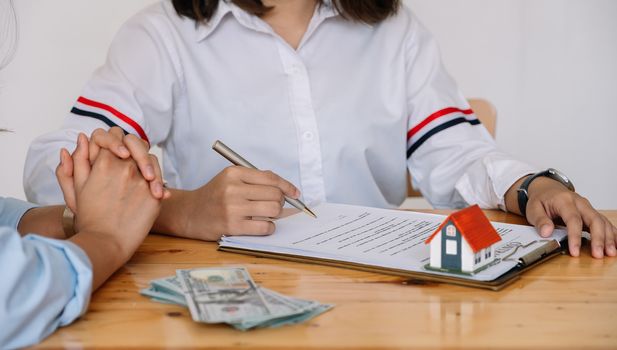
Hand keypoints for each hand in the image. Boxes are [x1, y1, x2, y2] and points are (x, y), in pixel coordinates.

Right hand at [56, 133, 161, 253]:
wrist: (105, 242)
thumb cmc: (89, 215)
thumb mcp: (78, 186)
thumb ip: (80, 160)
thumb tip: (84, 137)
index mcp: (105, 162)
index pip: (113, 135)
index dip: (115, 139)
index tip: (116, 150)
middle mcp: (125, 167)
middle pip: (137, 144)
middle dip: (135, 148)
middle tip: (133, 160)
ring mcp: (142, 180)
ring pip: (151, 160)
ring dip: (147, 165)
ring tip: (144, 178)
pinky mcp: (155, 195)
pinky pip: (160, 180)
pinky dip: (156, 183)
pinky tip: (152, 191)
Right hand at [176, 166, 300, 240]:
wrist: (190, 213)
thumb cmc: (214, 196)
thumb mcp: (230, 179)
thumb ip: (254, 179)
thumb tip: (284, 187)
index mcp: (234, 173)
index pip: (270, 178)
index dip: (287, 186)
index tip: (295, 193)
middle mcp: (233, 188)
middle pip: (274, 194)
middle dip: (280, 201)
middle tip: (274, 205)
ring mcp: (232, 208)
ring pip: (273, 210)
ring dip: (275, 214)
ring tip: (266, 215)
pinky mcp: (232, 226)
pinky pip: (264, 226)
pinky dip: (269, 227)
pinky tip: (262, 225)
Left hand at [523, 177, 616, 257]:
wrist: (547, 189)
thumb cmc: (541, 200)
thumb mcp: (533, 208)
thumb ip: (540, 220)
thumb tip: (546, 233)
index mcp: (564, 201)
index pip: (573, 219)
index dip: (575, 236)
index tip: (574, 251)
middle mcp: (580, 203)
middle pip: (594, 219)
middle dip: (598, 238)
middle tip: (598, 254)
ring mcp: (588, 208)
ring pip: (602, 221)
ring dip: (608, 238)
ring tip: (610, 253)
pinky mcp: (591, 213)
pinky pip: (605, 223)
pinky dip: (612, 233)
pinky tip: (615, 245)